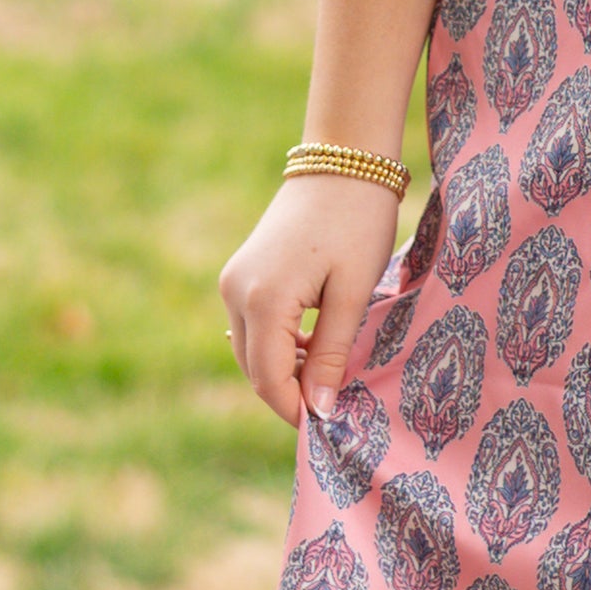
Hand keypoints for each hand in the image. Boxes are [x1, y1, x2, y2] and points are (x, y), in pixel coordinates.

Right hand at [220, 170, 406, 433]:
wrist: (343, 160)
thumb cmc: (357, 223)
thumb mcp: (354, 294)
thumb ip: (331, 354)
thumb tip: (319, 410)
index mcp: (263, 300)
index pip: (267, 379)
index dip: (295, 410)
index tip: (329, 429)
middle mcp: (235, 292)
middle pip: (254, 368)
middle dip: (289, 394)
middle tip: (333, 407)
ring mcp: (233, 280)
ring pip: (251, 350)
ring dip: (284, 370)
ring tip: (329, 376)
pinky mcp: (240, 272)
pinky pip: (252, 326)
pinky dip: (278, 344)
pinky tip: (313, 346)